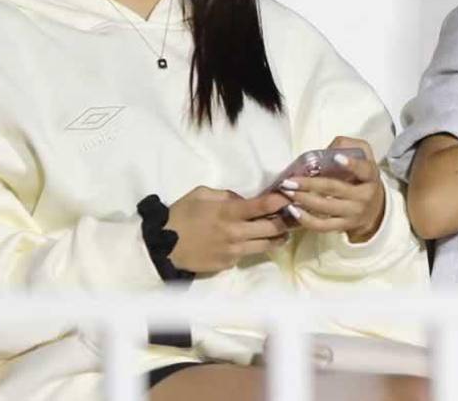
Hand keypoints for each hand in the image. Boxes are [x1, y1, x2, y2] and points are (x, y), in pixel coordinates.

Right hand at [166, 186, 290, 272]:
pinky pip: (248, 254)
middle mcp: (235, 233)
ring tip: (286, 231)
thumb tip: (244, 199)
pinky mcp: (228, 264)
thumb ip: (226, 195)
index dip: (281, 201)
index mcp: (228, 212)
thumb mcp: (201, 194)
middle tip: (295, 215)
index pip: (263, 207)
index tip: (291, 196)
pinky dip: (255, 247)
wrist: (162, 247)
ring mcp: (233, 251)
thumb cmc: (181, 215)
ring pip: (266, 245)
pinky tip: (257, 241)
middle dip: (288, 220)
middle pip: (273, 228)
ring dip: (279, 237)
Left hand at [279, 136, 386, 242]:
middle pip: (334, 188)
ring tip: (287, 192)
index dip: (351, 164)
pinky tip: (293, 210)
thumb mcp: (363, 158)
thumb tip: (328, 148)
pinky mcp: (344, 226)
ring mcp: (353, 213)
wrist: (375, 208)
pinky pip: (322, 226)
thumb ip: (348, 146)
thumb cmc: (362, 178)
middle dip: (309, 184)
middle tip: (290, 181)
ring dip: (303, 199)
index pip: (363, 170)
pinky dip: (306, 219)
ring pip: (325, 207)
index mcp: (369, 176)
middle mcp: (363, 196)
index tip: (336, 157)